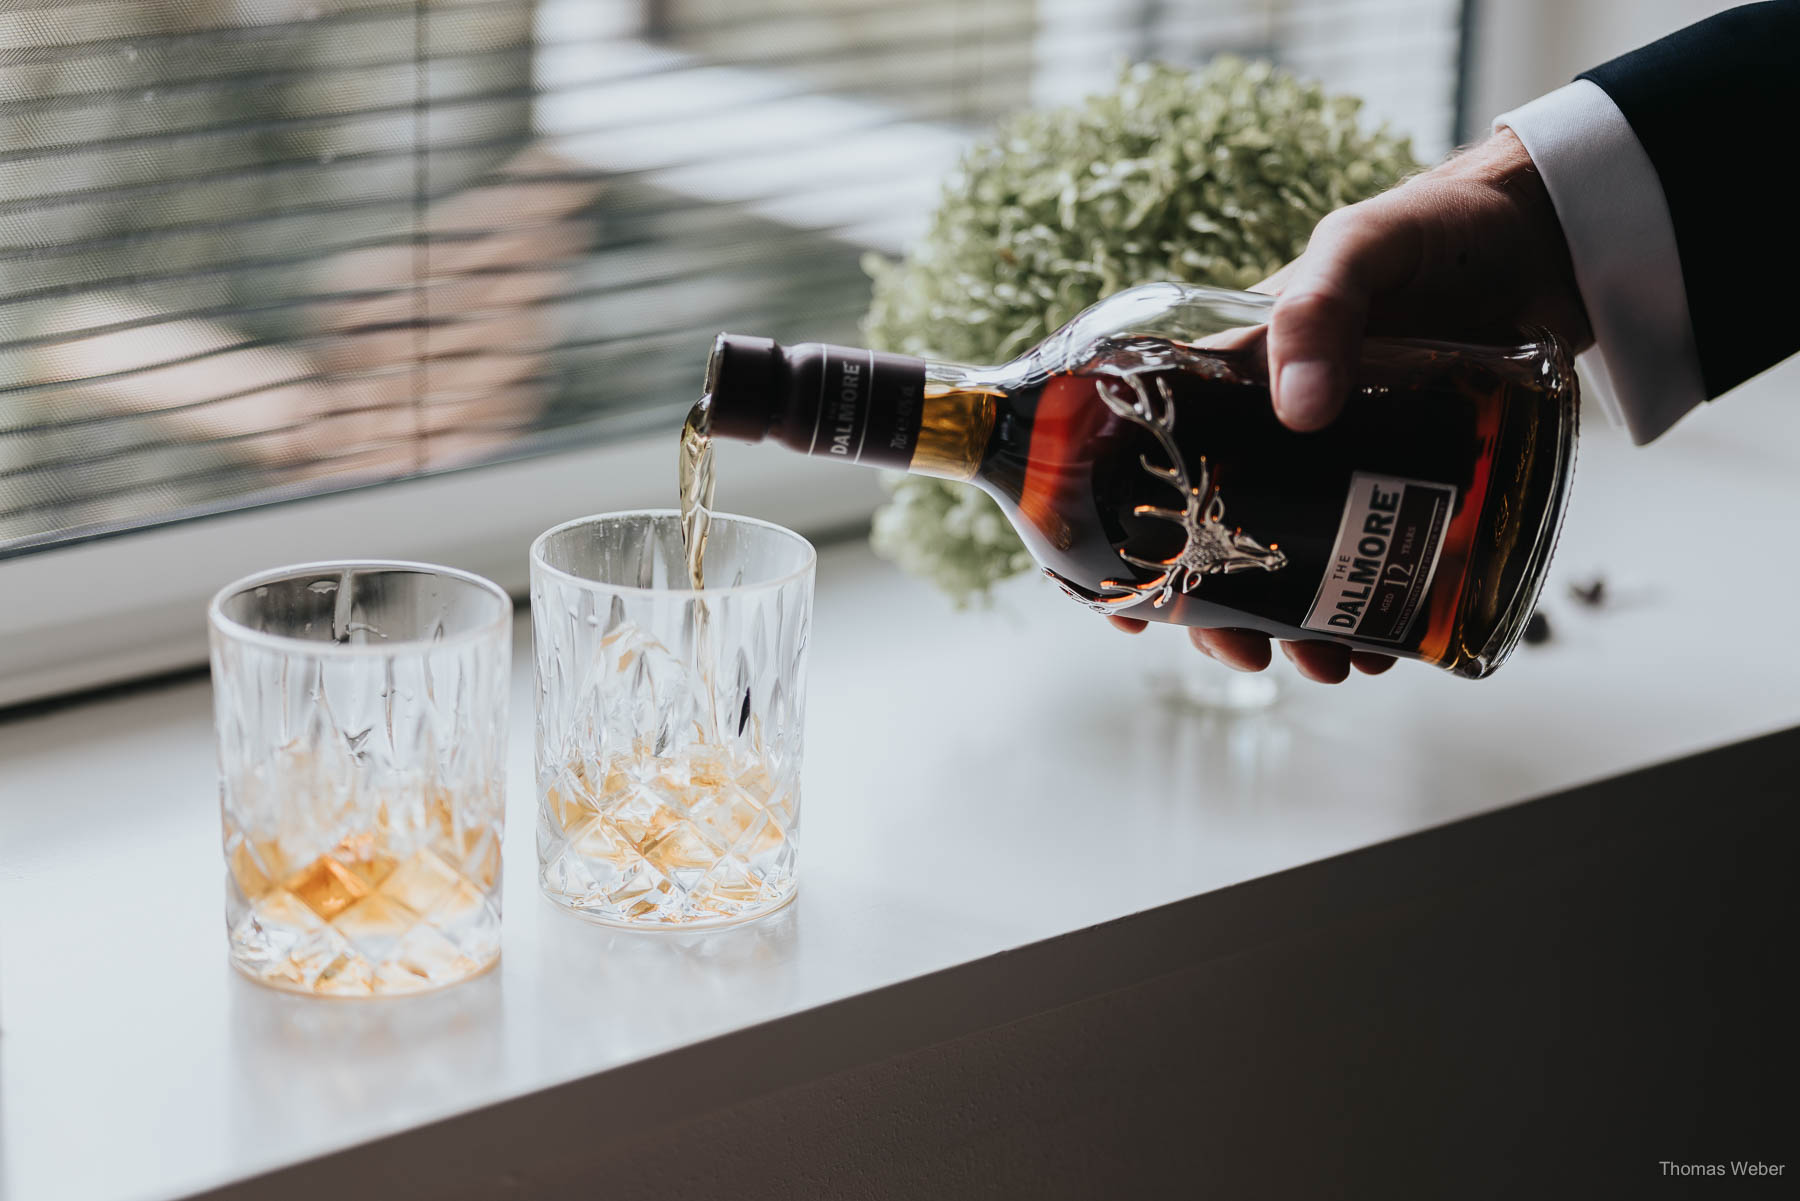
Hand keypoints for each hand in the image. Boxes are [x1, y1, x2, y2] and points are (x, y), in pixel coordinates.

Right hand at [1115, 130, 1590, 682]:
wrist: (1541, 235)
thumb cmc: (1430, 228)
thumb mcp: (1359, 247)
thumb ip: (1319, 310)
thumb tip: (1298, 412)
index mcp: (1233, 378)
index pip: (1149, 460)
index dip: (1123, 535)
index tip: (1127, 611)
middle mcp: (1275, 430)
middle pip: (1220, 535)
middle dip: (1223, 611)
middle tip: (1249, 657)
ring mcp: (1343, 459)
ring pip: (1297, 559)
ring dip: (1300, 624)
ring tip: (1328, 665)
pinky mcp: (1409, 476)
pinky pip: (1377, 555)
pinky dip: (1373, 605)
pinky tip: (1383, 640)